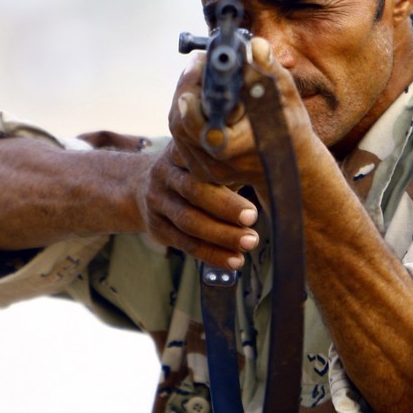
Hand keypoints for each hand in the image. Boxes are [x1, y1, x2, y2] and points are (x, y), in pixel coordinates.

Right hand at [132, 143, 259, 269]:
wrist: (140, 185)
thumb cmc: (190, 170)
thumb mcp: (201, 156)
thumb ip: (228, 163)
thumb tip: (272, 175)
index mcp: (180, 151)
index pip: (200, 160)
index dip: (224, 173)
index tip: (248, 178)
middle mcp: (164, 175)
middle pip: (194, 192)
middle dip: (225, 207)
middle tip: (253, 218)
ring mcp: (158, 203)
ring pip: (189, 222)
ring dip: (222, 235)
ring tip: (250, 242)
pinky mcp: (158, 228)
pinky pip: (187, 244)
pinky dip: (212, 254)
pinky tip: (235, 261)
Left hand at [168, 38, 320, 203]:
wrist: (291, 165)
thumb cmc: (290, 128)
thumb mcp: (286, 97)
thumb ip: (269, 72)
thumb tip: (254, 46)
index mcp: (243, 149)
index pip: (206, 128)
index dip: (195, 96)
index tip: (198, 64)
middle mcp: (221, 164)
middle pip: (183, 124)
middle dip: (187, 87)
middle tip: (198, 62)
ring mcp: (208, 170)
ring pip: (178, 129)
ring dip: (184, 97)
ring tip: (198, 73)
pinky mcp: (200, 169)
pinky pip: (180, 137)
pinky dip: (185, 112)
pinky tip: (198, 94)